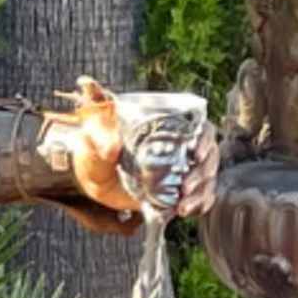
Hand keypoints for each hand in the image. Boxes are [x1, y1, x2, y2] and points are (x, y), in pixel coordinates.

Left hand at [44, 79, 217, 226]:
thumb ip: (94, 110)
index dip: (204, 138)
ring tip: (183, 206)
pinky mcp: (177, 192)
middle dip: (203, 172)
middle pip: (208, 155)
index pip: (199, 126)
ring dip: (200, 192)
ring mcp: (180, 171)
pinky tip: (185, 211)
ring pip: (206, 178)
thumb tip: (89, 87)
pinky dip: (198, 205)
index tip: (196, 152)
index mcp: (167, 127)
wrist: (90, 183)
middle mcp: (179, 147)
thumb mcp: (91, 133)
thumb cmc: (93, 151)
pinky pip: (200, 198)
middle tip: (185, 186)